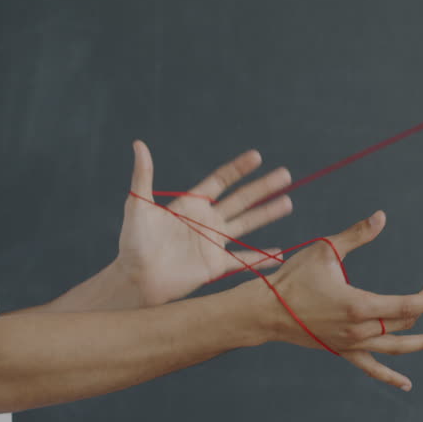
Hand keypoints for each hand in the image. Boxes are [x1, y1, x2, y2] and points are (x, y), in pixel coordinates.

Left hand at [118, 141, 294, 306]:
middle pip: (241, 200)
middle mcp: (207, 221)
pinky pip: (244, 260)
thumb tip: (139, 144)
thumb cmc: (134, 242)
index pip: (221, 181)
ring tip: (288, 202)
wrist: (137, 277)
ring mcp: (214, 243)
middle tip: (285, 175)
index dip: (238, 168)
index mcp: (191, 205)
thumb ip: (143, 175)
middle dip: (263, 187)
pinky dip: (262, 258)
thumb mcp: (138, 205)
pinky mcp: (216, 265)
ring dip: (268, 213)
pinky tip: (279, 254)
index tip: (256, 156)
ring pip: (247, 224)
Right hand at [254, 211, 422, 390]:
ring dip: (419, 344)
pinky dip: (390, 377)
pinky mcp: (342, 352)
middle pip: (402, 323)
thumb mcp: (326, 250)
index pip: (405, 306)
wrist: (265, 310)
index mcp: (359, 305)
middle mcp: (359, 329)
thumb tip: (381, 216)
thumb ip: (357, 234)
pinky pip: (371, 369)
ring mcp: (351, 344)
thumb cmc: (294, 277)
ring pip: (394, 347)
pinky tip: (406, 385)